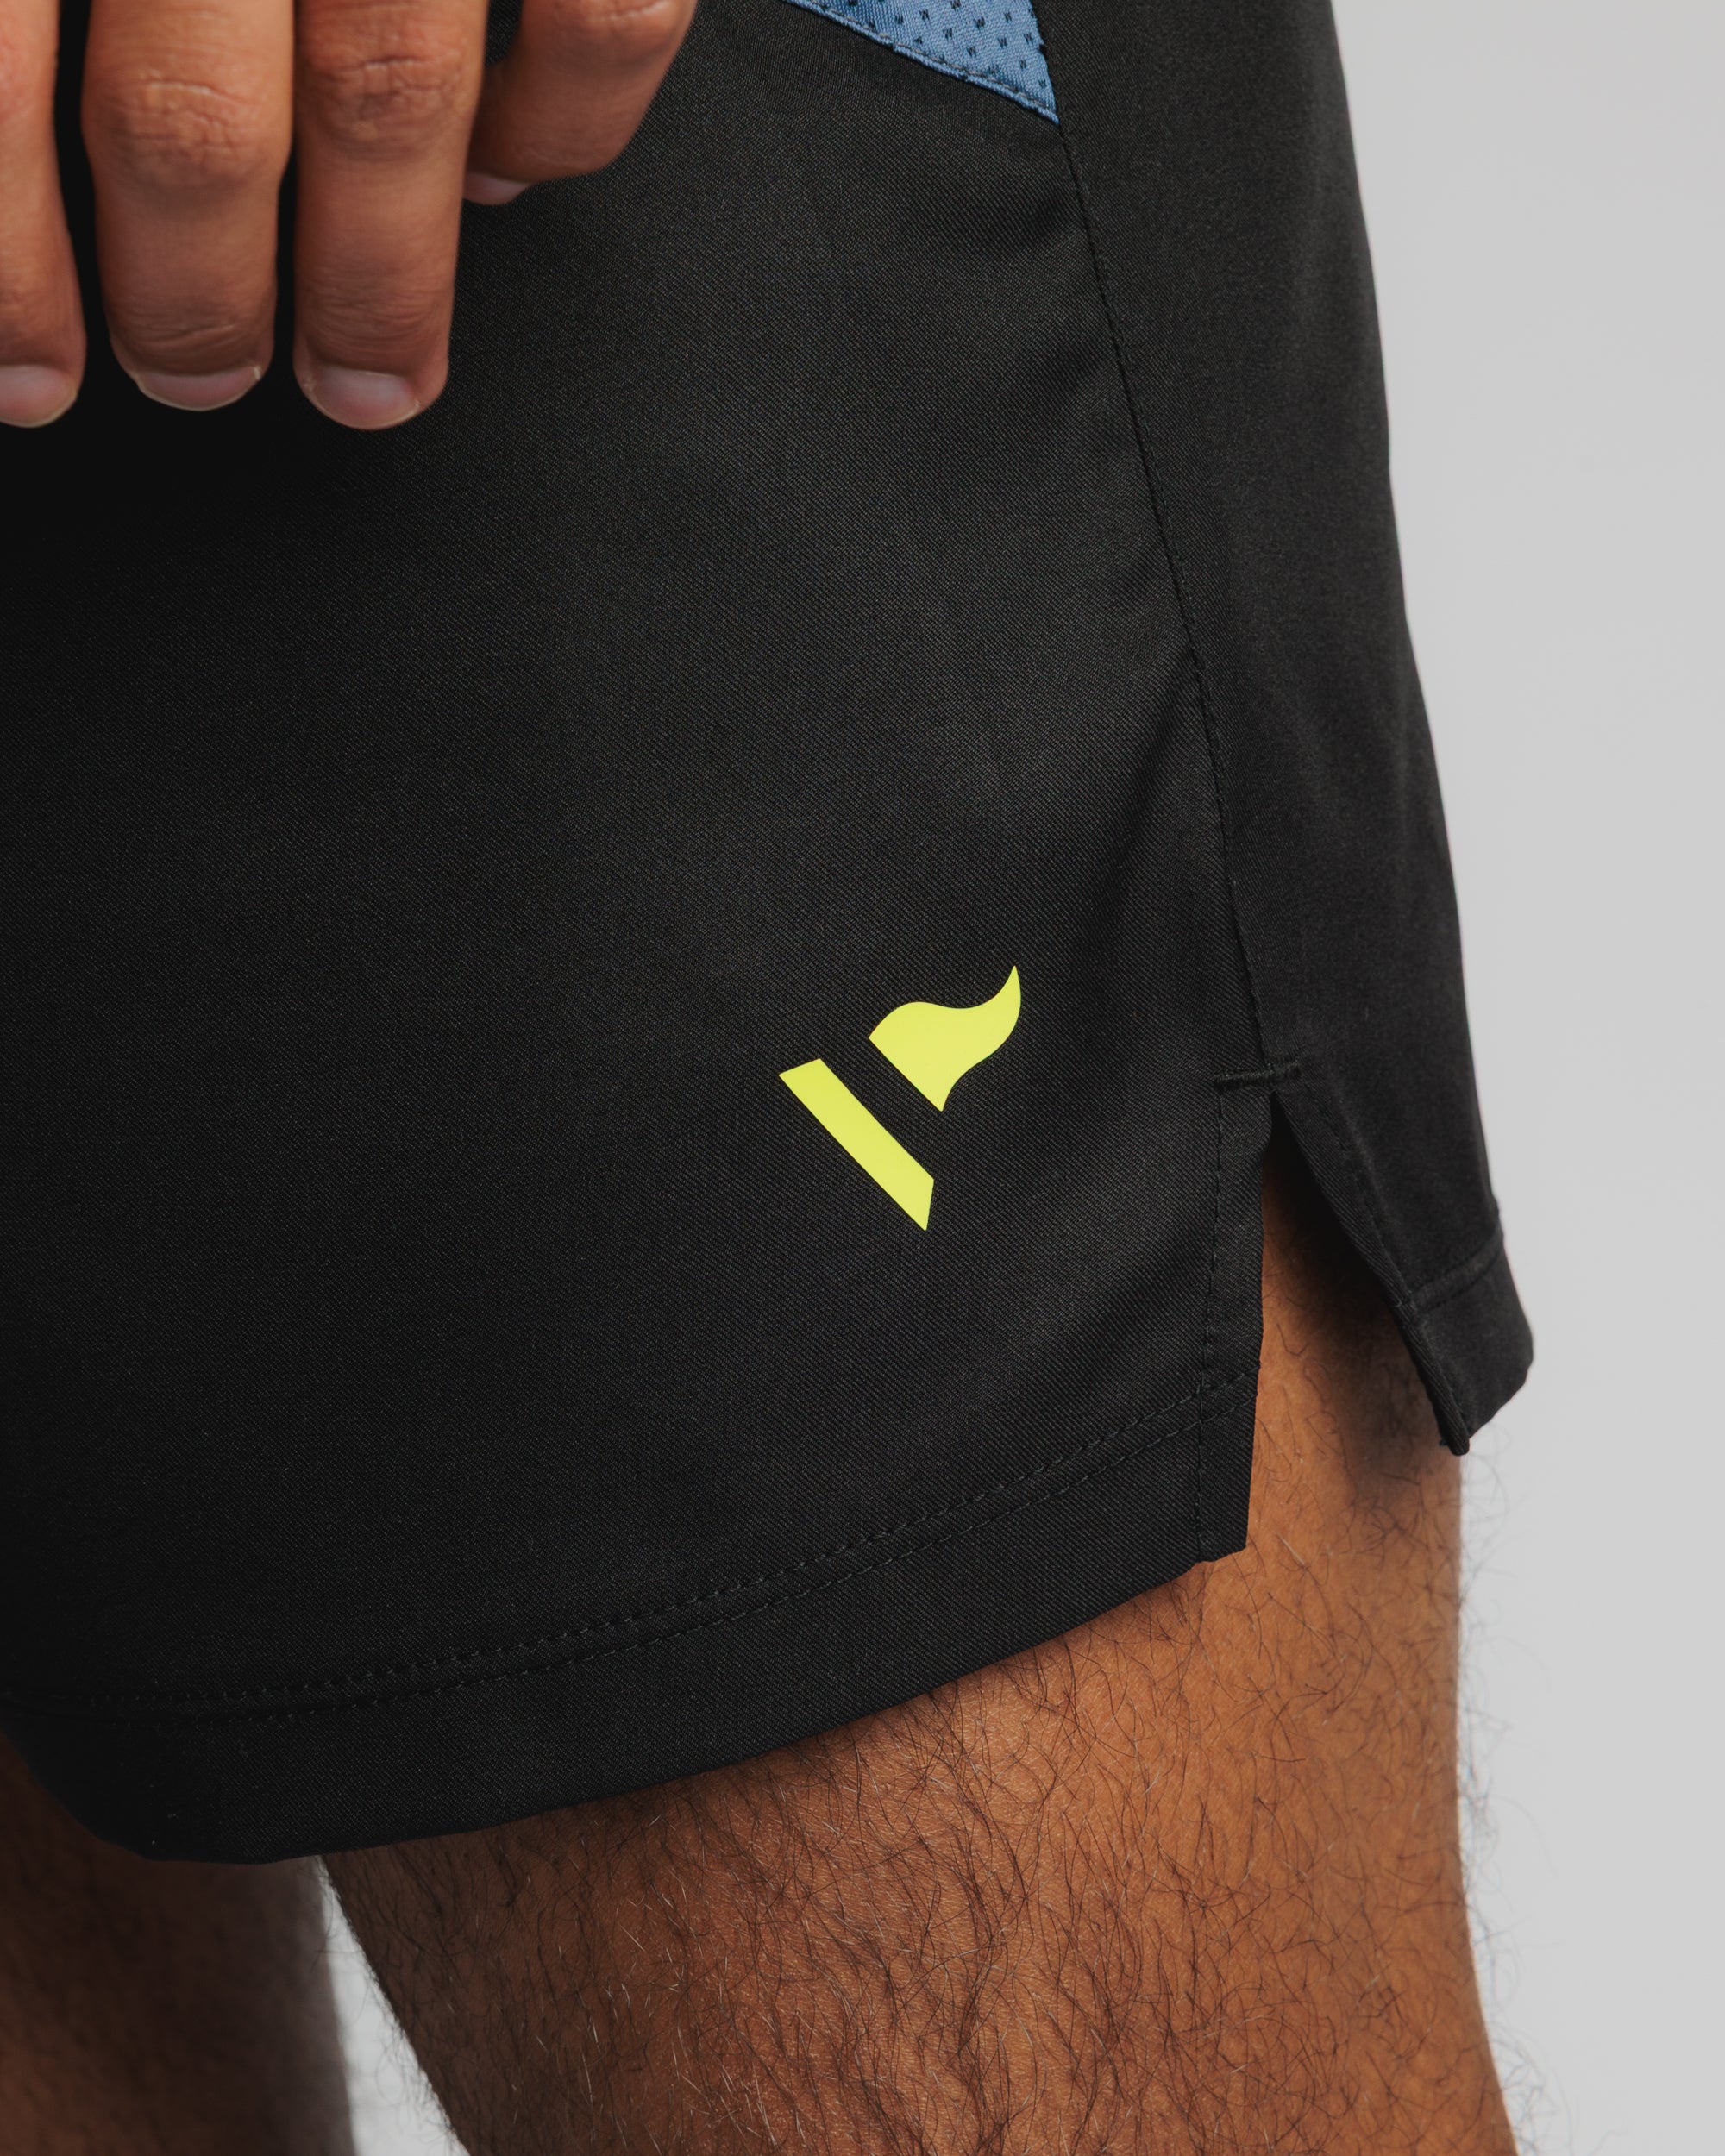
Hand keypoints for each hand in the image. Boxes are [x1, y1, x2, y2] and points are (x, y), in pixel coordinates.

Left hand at [0, 0, 693, 428]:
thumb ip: (37, 10)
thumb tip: (35, 146)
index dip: (10, 259)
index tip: (23, 374)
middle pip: (195, 125)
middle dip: (194, 296)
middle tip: (193, 374)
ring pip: (387, 98)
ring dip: (376, 270)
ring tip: (360, 373)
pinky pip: (597, 21)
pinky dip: (565, 127)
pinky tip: (512, 177)